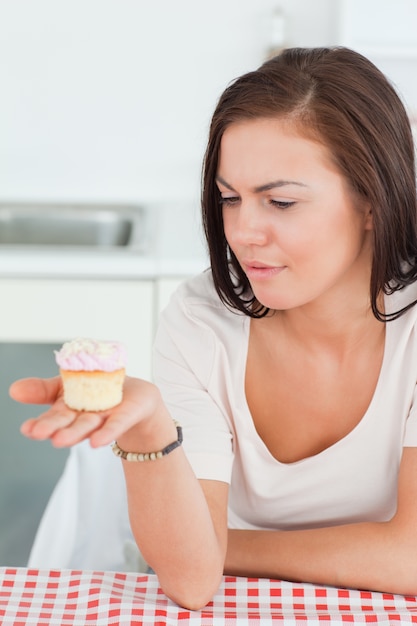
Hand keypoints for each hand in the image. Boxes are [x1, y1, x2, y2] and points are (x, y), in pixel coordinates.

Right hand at [9, 375, 162, 448]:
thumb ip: (43, 389)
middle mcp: (84, 417)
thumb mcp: (67, 385)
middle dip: (53, 428)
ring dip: (74, 434)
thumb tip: (13, 389)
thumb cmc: (97, 392)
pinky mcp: (124, 417)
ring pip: (88, 426)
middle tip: (37, 433)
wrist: (135, 397)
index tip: (27, 429)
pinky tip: (97, 442)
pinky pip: (115, 425)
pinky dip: (106, 433)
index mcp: (70, 409)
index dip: (40, 424)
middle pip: (68, 423)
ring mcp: (104, 419)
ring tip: (59, 441)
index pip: (53, 416)